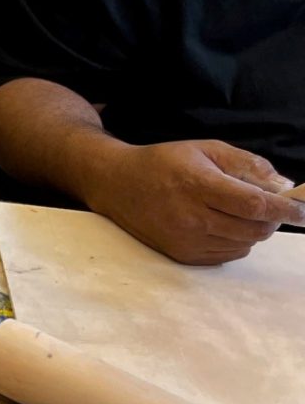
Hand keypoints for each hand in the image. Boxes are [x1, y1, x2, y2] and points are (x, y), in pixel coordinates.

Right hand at [86, 140, 304, 264]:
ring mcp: (186, 240)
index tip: (303, 211)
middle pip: (255, 229)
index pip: (254, 204)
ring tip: (235, 212)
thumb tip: (283, 186)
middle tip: (266, 205)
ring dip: (252, 230)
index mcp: (198, 186)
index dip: (285, 209)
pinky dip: (235, 241)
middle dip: (271, 219)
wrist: (117, 185)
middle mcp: (192, 217)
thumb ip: (247, 164)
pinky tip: (219, 224)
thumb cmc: (164, 163)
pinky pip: (228, 254)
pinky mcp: (182, 255)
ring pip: (245, 244)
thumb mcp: (206, 149)